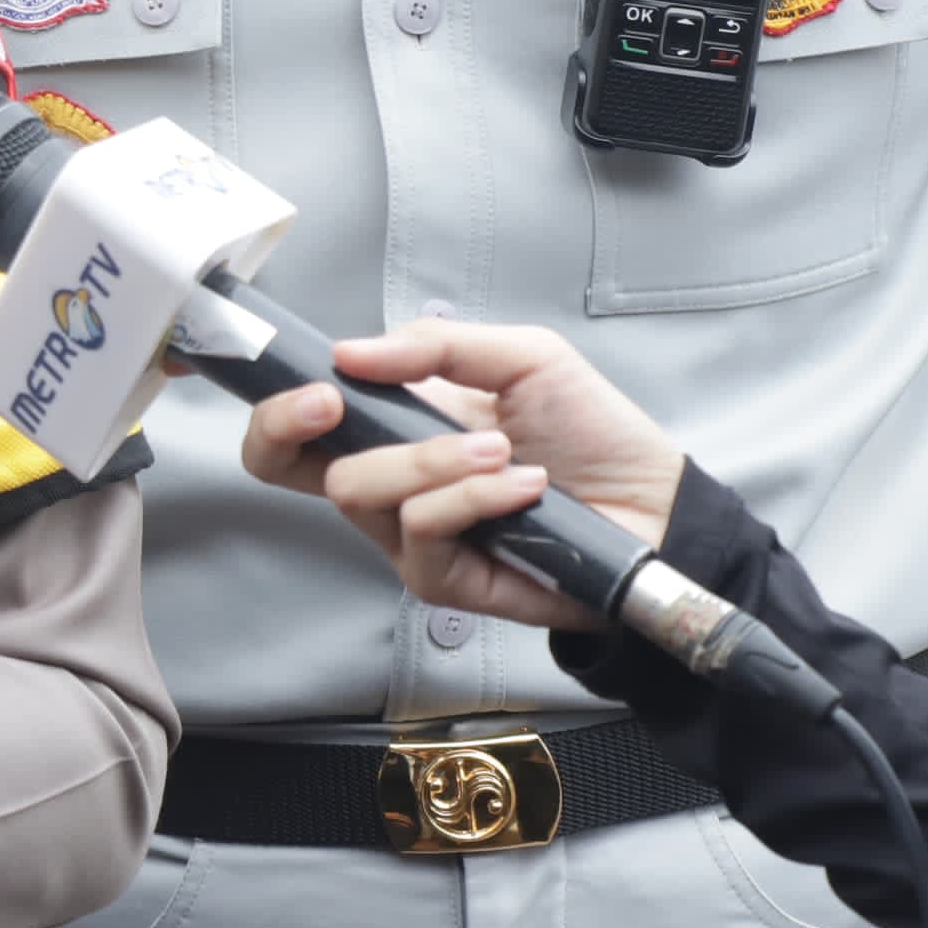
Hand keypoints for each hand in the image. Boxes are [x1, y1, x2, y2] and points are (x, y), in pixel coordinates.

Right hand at [238, 320, 688, 630]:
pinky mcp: (443, 581)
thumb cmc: (590, 431)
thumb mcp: (521, 358)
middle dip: (293, 425)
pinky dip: (471, 498)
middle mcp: (386, 485)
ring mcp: (408, 537)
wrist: (655, 501)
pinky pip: (424, 532)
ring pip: (360, 493)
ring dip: (427, 459)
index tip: (306, 381)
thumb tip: (349, 351)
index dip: (271, 408)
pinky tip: (522, 486)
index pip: (295, 428)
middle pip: (284, 466)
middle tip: (334, 398)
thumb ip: (436, 346)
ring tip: (500, 448)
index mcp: (390, 429)